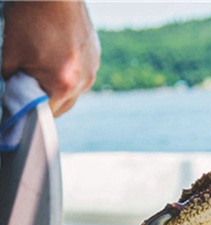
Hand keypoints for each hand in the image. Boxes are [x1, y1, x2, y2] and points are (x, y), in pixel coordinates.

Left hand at [2, 1, 100, 116]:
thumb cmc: (29, 18)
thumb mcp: (9, 54)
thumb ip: (14, 82)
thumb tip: (18, 94)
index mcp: (63, 85)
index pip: (47, 115)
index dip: (31, 109)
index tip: (20, 98)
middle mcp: (83, 81)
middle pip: (63, 106)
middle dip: (46, 97)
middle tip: (28, 78)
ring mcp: (92, 68)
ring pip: (73, 89)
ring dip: (58, 82)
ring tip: (44, 59)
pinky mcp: (96, 55)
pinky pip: (81, 72)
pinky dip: (68, 68)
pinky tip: (56, 50)